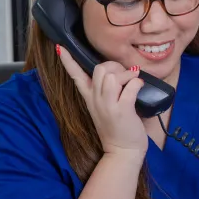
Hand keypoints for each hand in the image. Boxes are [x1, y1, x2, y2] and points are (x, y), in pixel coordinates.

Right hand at [56, 45, 147, 160]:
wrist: (122, 151)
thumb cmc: (118, 128)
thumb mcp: (105, 107)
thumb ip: (108, 90)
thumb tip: (120, 71)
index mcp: (90, 98)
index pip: (75, 75)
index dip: (68, 60)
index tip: (59, 47)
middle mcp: (96, 100)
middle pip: (100, 68)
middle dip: (115, 67)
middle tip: (125, 77)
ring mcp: (108, 105)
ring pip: (113, 75)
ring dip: (127, 75)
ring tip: (133, 83)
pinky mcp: (122, 110)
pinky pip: (131, 86)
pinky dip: (137, 83)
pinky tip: (139, 88)